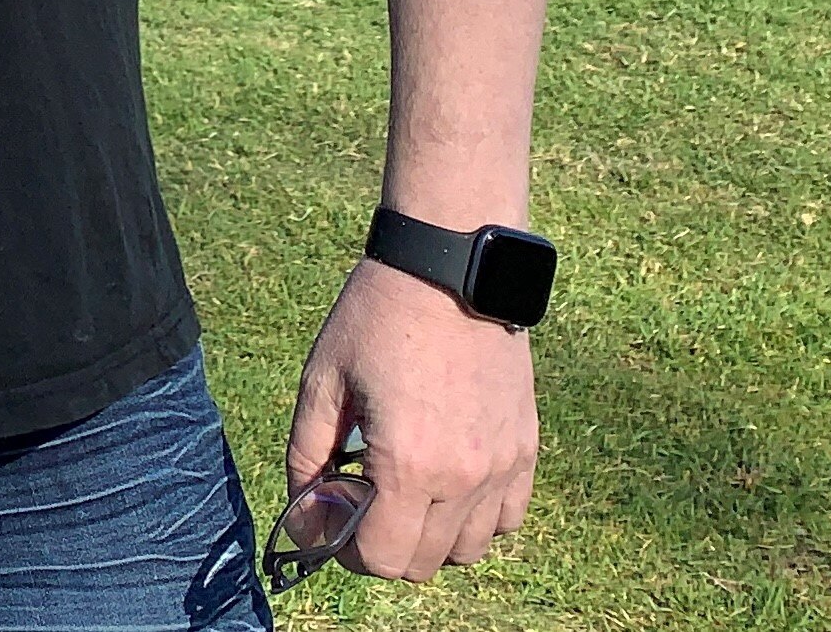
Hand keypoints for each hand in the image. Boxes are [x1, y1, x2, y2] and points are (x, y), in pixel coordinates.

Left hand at [284, 258, 538, 580]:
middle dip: (383, 546)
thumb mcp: (322, 381)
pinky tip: (447, 479)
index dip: (347, 551)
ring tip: (405, 489)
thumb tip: (304, 513)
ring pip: (470, 550)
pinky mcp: (527, 448)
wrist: (449, 266)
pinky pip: (509, 518)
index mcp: (408, 464)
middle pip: (424, 564)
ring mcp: (503, 466)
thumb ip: (306, 456)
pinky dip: (477, 517)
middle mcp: (464, 477)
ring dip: (431, 537)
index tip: (332, 519)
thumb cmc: (377, 317)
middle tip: (361, 501)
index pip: (383, 560)